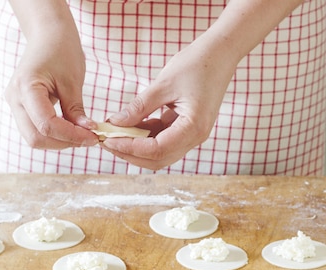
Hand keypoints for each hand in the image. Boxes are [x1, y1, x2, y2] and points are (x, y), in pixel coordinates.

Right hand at [4, 21, 97, 149]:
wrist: (47, 35)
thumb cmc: (60, 50)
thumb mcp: (72, 81)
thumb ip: (76, 110)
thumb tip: (87, 133)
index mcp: (26, 88)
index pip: (46, 125)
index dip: (71, 135)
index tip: (93, 136)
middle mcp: (15, 99)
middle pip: (35, 138)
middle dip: (63, 143)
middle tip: (88, 139)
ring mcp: (15, 105)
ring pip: (34, 138)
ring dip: (59, 141)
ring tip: (82, 134)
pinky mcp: (22, 108)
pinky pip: (35, 130)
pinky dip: (54, 135)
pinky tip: (71, 129)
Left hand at [101, 41, 235, 169]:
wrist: (220, 54)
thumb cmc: (196, 64)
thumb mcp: (163, 84)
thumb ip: (139, 107)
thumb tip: (116, 123)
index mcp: (194, 127)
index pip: (157, 150)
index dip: (130, 148)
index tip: (108, 140)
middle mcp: (195, 137)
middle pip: (158, 159)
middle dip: (130, 153)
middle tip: (106, 141)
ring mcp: (192, 134)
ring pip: (159, 153)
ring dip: (136, 147)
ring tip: (114, 134)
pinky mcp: (187, 128)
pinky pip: (163, 140)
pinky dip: (145, 136)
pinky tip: (129, 126)